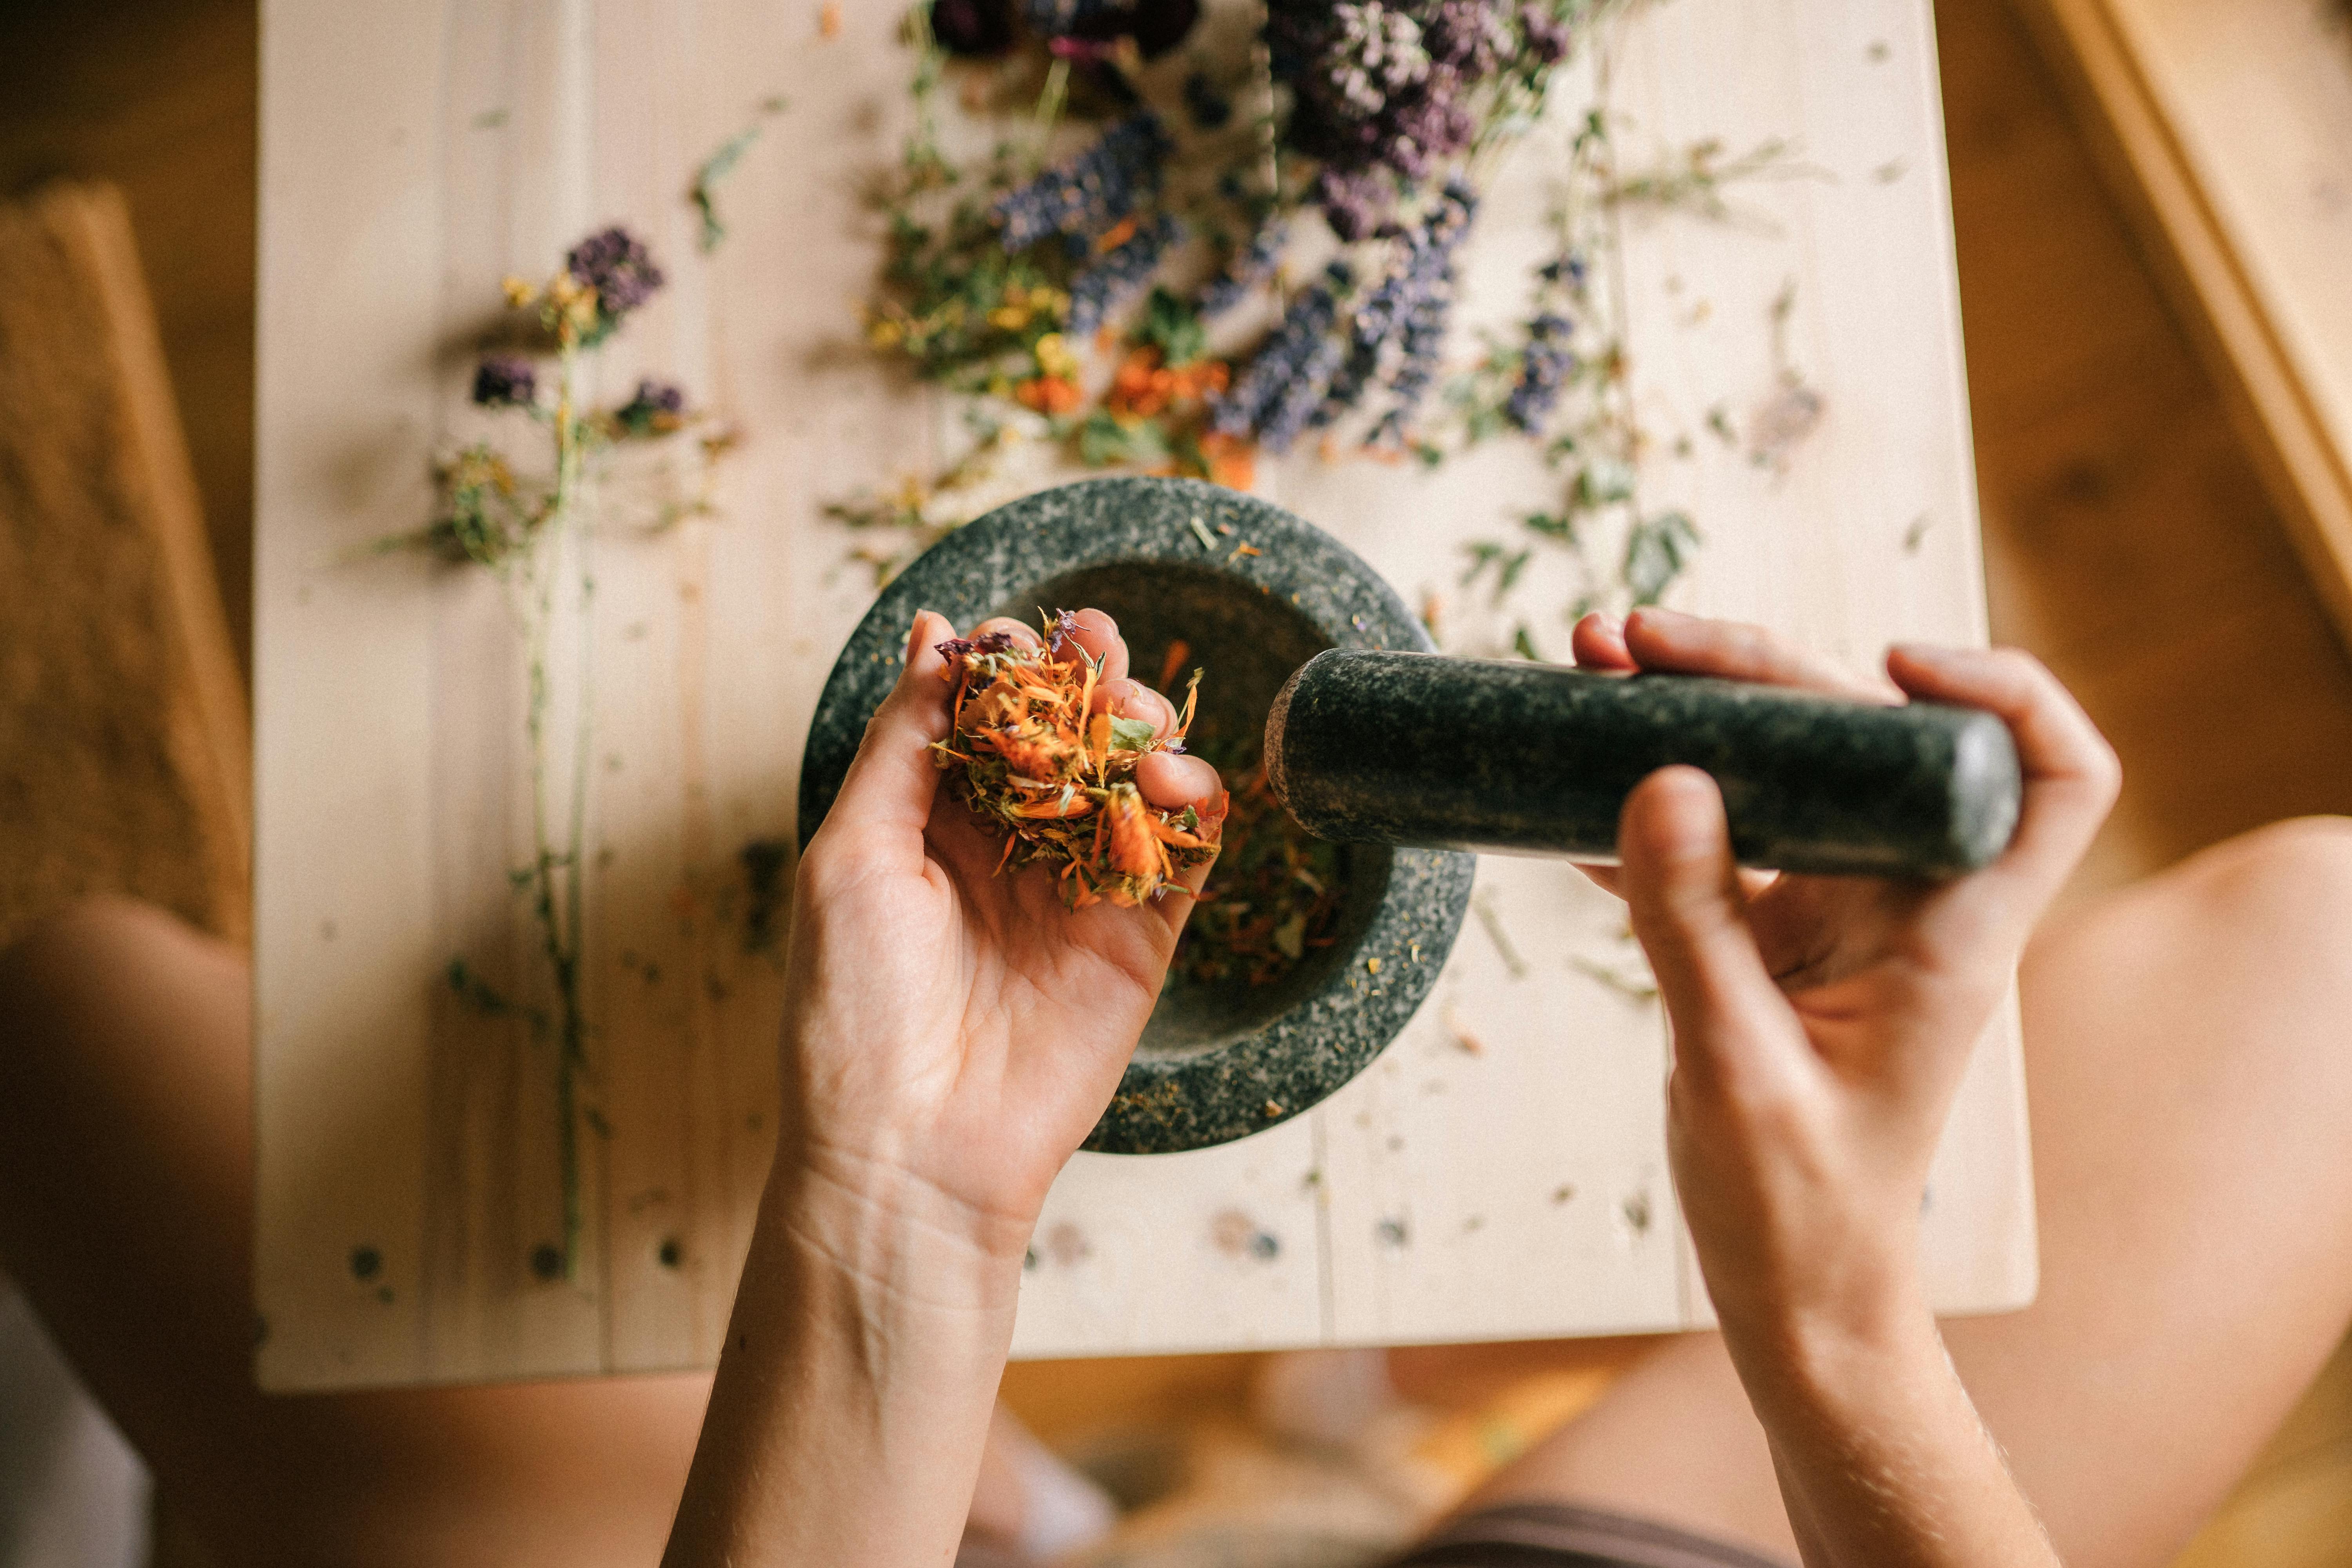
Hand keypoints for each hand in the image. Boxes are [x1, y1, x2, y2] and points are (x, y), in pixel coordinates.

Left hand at [780, 607, 1226, 1270]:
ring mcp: (1082, 892)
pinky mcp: (1141, 938)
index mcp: (934, 825)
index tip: (1014, 633)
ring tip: (1131, 707)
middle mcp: (1014, 850)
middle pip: (1072, 734)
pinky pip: (1187, 849)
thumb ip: (904, 743)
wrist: (911, 1149)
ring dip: (1143, 723)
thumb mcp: (850, 852)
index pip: (989, 717)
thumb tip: (933, 635)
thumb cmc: (854, 1007)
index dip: (1007, 664)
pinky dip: (1192, 798)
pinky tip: (1165, 773)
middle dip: (1086, 675)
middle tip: (1094, 637)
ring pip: (1136, 777)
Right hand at [1573, 609, 2118, 1348]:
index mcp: (1950, 935)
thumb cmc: (1796, 1210)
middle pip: (1863, 735)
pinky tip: (1571, 785)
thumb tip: (1661, 778)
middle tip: (1634, 642)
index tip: (1886, 662)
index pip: (2046, 778)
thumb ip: (1696, 927)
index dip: (1995, 692)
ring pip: (1785, 767)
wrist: (1793, 1289)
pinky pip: (1720, 832)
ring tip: (1594, 667)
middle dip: (1755, 668)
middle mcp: (1905, 902)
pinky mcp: (1774, 930)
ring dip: (1691, 711)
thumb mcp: (1733, 1069)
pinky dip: (1650, 798)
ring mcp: (1838, 911)